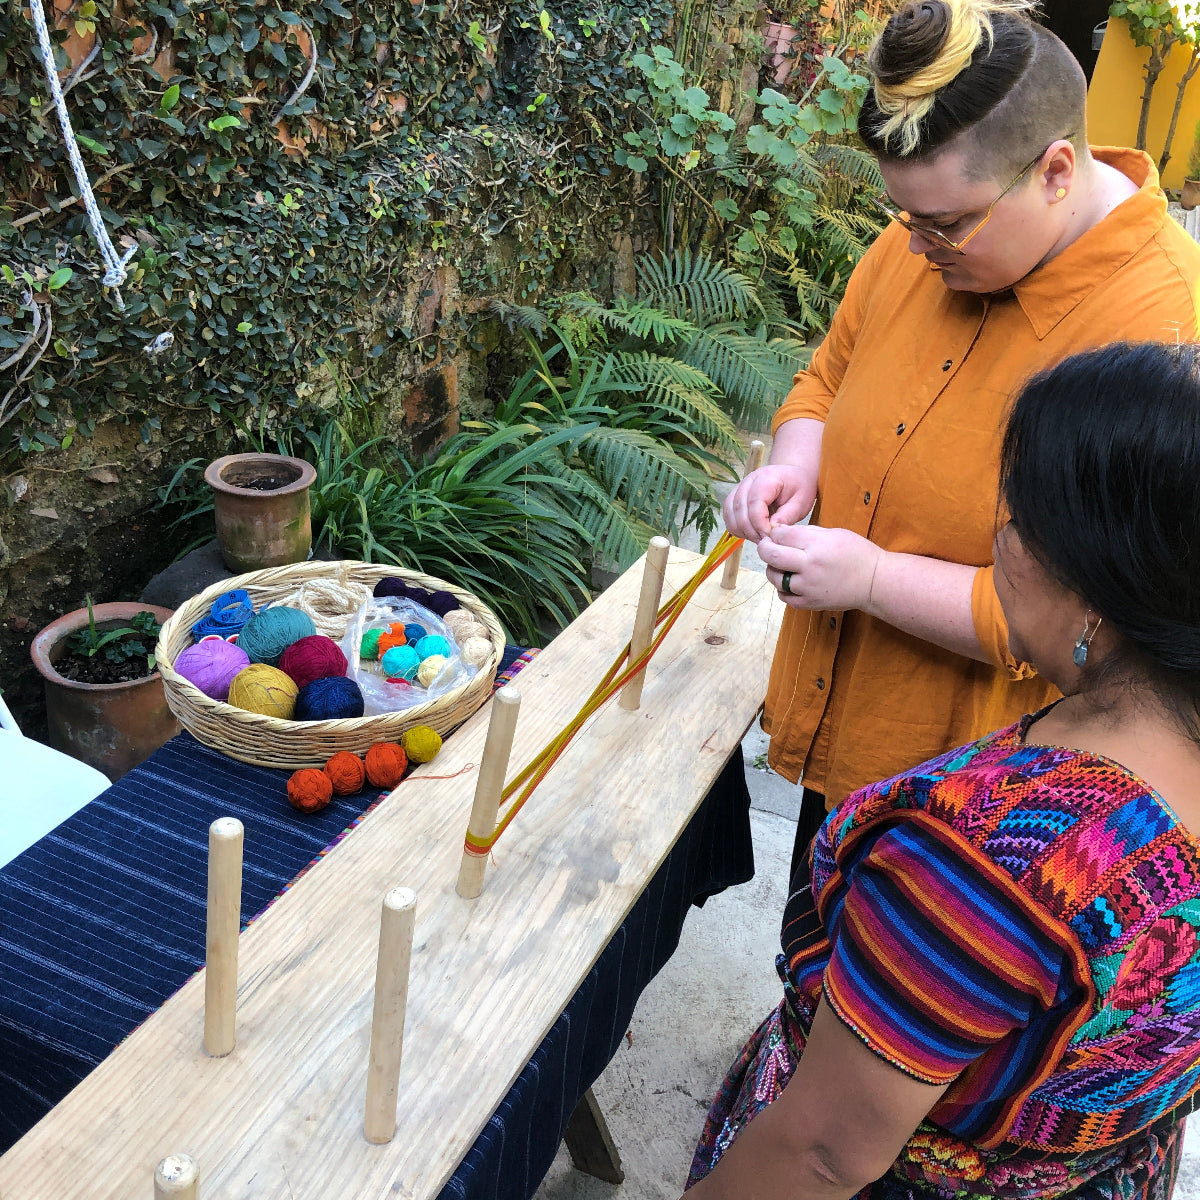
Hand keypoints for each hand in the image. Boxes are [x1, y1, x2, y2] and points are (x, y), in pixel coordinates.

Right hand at [722, 465, 816, 543]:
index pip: (755, 503)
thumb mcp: (801, 502)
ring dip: (743, 531)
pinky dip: (737, 528)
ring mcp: (739, 488)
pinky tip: (751, 533)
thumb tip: (772, 531)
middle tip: (766, 541)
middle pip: (740, 510)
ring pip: (730, 514)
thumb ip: (787, 516)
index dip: (760, 524)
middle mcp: (749, 481)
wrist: (792, 476)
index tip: (770, 536)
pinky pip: (728, 516)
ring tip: (760, 537)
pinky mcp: (734, 497)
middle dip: (752, 530)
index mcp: (767, 478)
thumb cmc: (798, 487)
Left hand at [758, 525, 883, 611]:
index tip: (777, 534)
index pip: (781, 535)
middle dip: (764, 548)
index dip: (775, 533)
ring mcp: (808, 587)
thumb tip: (780, 531)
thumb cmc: (856, 553)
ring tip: (783, 565)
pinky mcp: (810, 603)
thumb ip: (806, 532)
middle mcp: (809, 566)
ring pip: (774, 577)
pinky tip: (791, 582)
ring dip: (773, 569)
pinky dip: (783, 588)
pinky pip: (784, 596)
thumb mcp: (834, 533)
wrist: (874, 581)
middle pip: (771, 555)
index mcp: (817, 544)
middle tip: (768, 547)